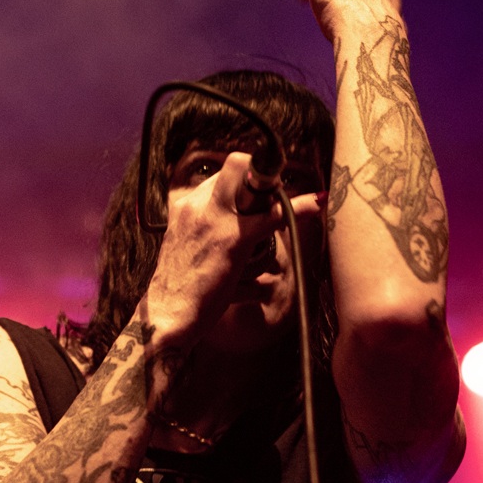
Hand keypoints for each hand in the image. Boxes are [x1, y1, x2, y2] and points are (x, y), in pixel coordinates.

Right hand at [143, 152, 318, 339]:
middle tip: (274, 202)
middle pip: (237, 165)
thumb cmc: (182, 292)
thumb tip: (250, 233)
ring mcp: (214, 220)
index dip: (245, 182)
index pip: (222, 175)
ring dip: (274, 204)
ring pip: (257, 187)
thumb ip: (213, 235)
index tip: (260, 196)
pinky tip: (316, 203)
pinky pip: (272, 215)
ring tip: (274, 231)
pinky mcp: (232, 240)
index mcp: (184, 206)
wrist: (166, 317)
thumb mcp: (191, 252)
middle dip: (261, 179)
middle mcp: (196, 206)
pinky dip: (298, 207)